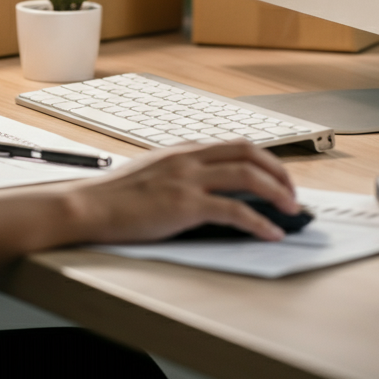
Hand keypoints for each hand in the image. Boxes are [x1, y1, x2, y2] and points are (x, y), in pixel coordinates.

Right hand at [64, 141, 299, 242]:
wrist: (87, 206)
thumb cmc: (114, 196)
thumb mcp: (153, 173)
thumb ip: (181, 173)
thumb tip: (209, 189)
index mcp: (184, 149)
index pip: (235, 145)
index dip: (263, 160)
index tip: (277, 176)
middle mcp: (190, 157)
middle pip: (249, 152)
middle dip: (278, 171)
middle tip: (291, 192)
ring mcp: (188, 179)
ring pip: (248, 176)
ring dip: (276, 193)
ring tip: (290, 210)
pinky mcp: (184, 204)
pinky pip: (233, 211)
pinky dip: (258, 222)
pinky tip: (269, 233)